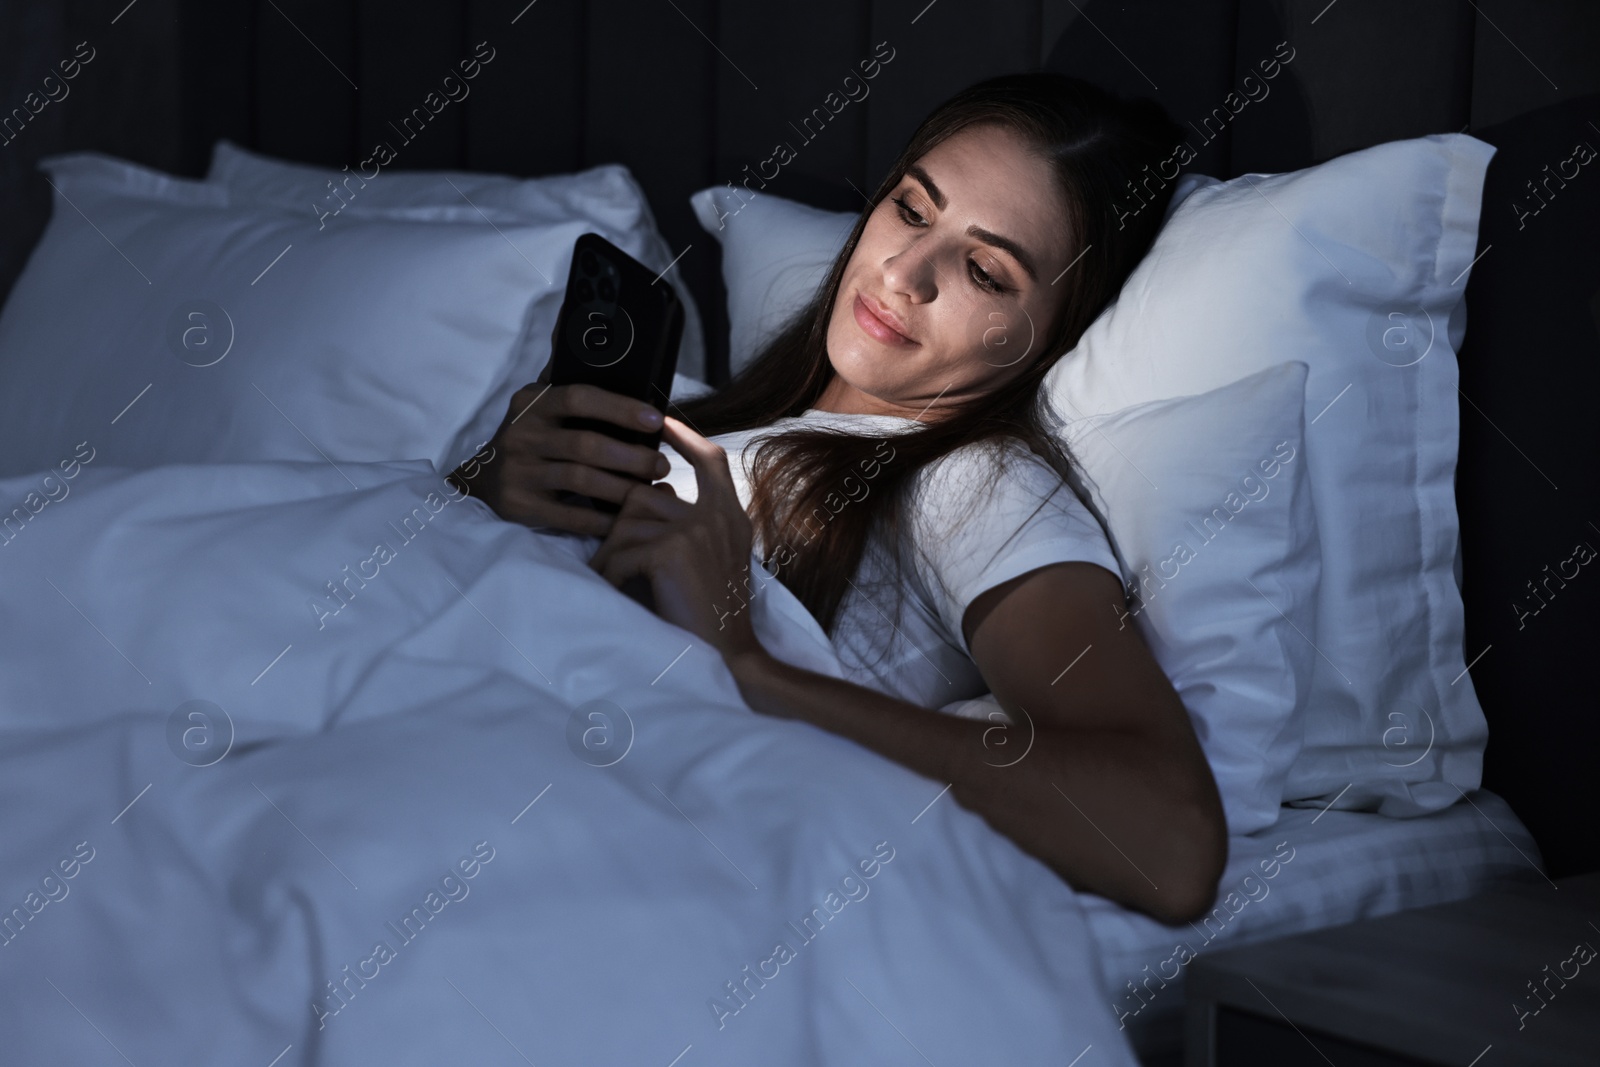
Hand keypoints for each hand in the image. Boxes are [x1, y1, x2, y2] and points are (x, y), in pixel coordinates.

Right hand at [447, 322, 669, 537]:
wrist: (483, 479)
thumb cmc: (531, 434)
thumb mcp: (540, 399)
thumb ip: (563, 367)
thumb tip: (574, 315)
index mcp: (532, 403)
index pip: (578, 397)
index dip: (620, 408)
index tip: (655, 419)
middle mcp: (522, 435)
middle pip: (586, 446)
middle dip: (631, 456)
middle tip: (660, 463)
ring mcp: (518, 472)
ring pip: (581, 481)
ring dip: (623, 487)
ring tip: (650, 486)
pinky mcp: (520, 506)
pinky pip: (570, 517)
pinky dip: (602, 519)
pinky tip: (627, 518)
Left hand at [587, 417, 765, 661]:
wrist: (731, 656)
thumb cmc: (716, 615)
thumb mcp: (718, 559)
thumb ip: (696, 524)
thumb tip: (657, 491)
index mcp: (731, 514)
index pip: (709, 458)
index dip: (683, 436)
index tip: (662, 422)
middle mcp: (716, 515)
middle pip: (647, 493)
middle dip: (623, 525)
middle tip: (617, 557)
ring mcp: (694, 530)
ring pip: (627, 522)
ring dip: (612, 553)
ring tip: (614, 579)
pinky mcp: (670, 551)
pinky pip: (620, 552)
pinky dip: (612, 576)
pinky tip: (618, 592)